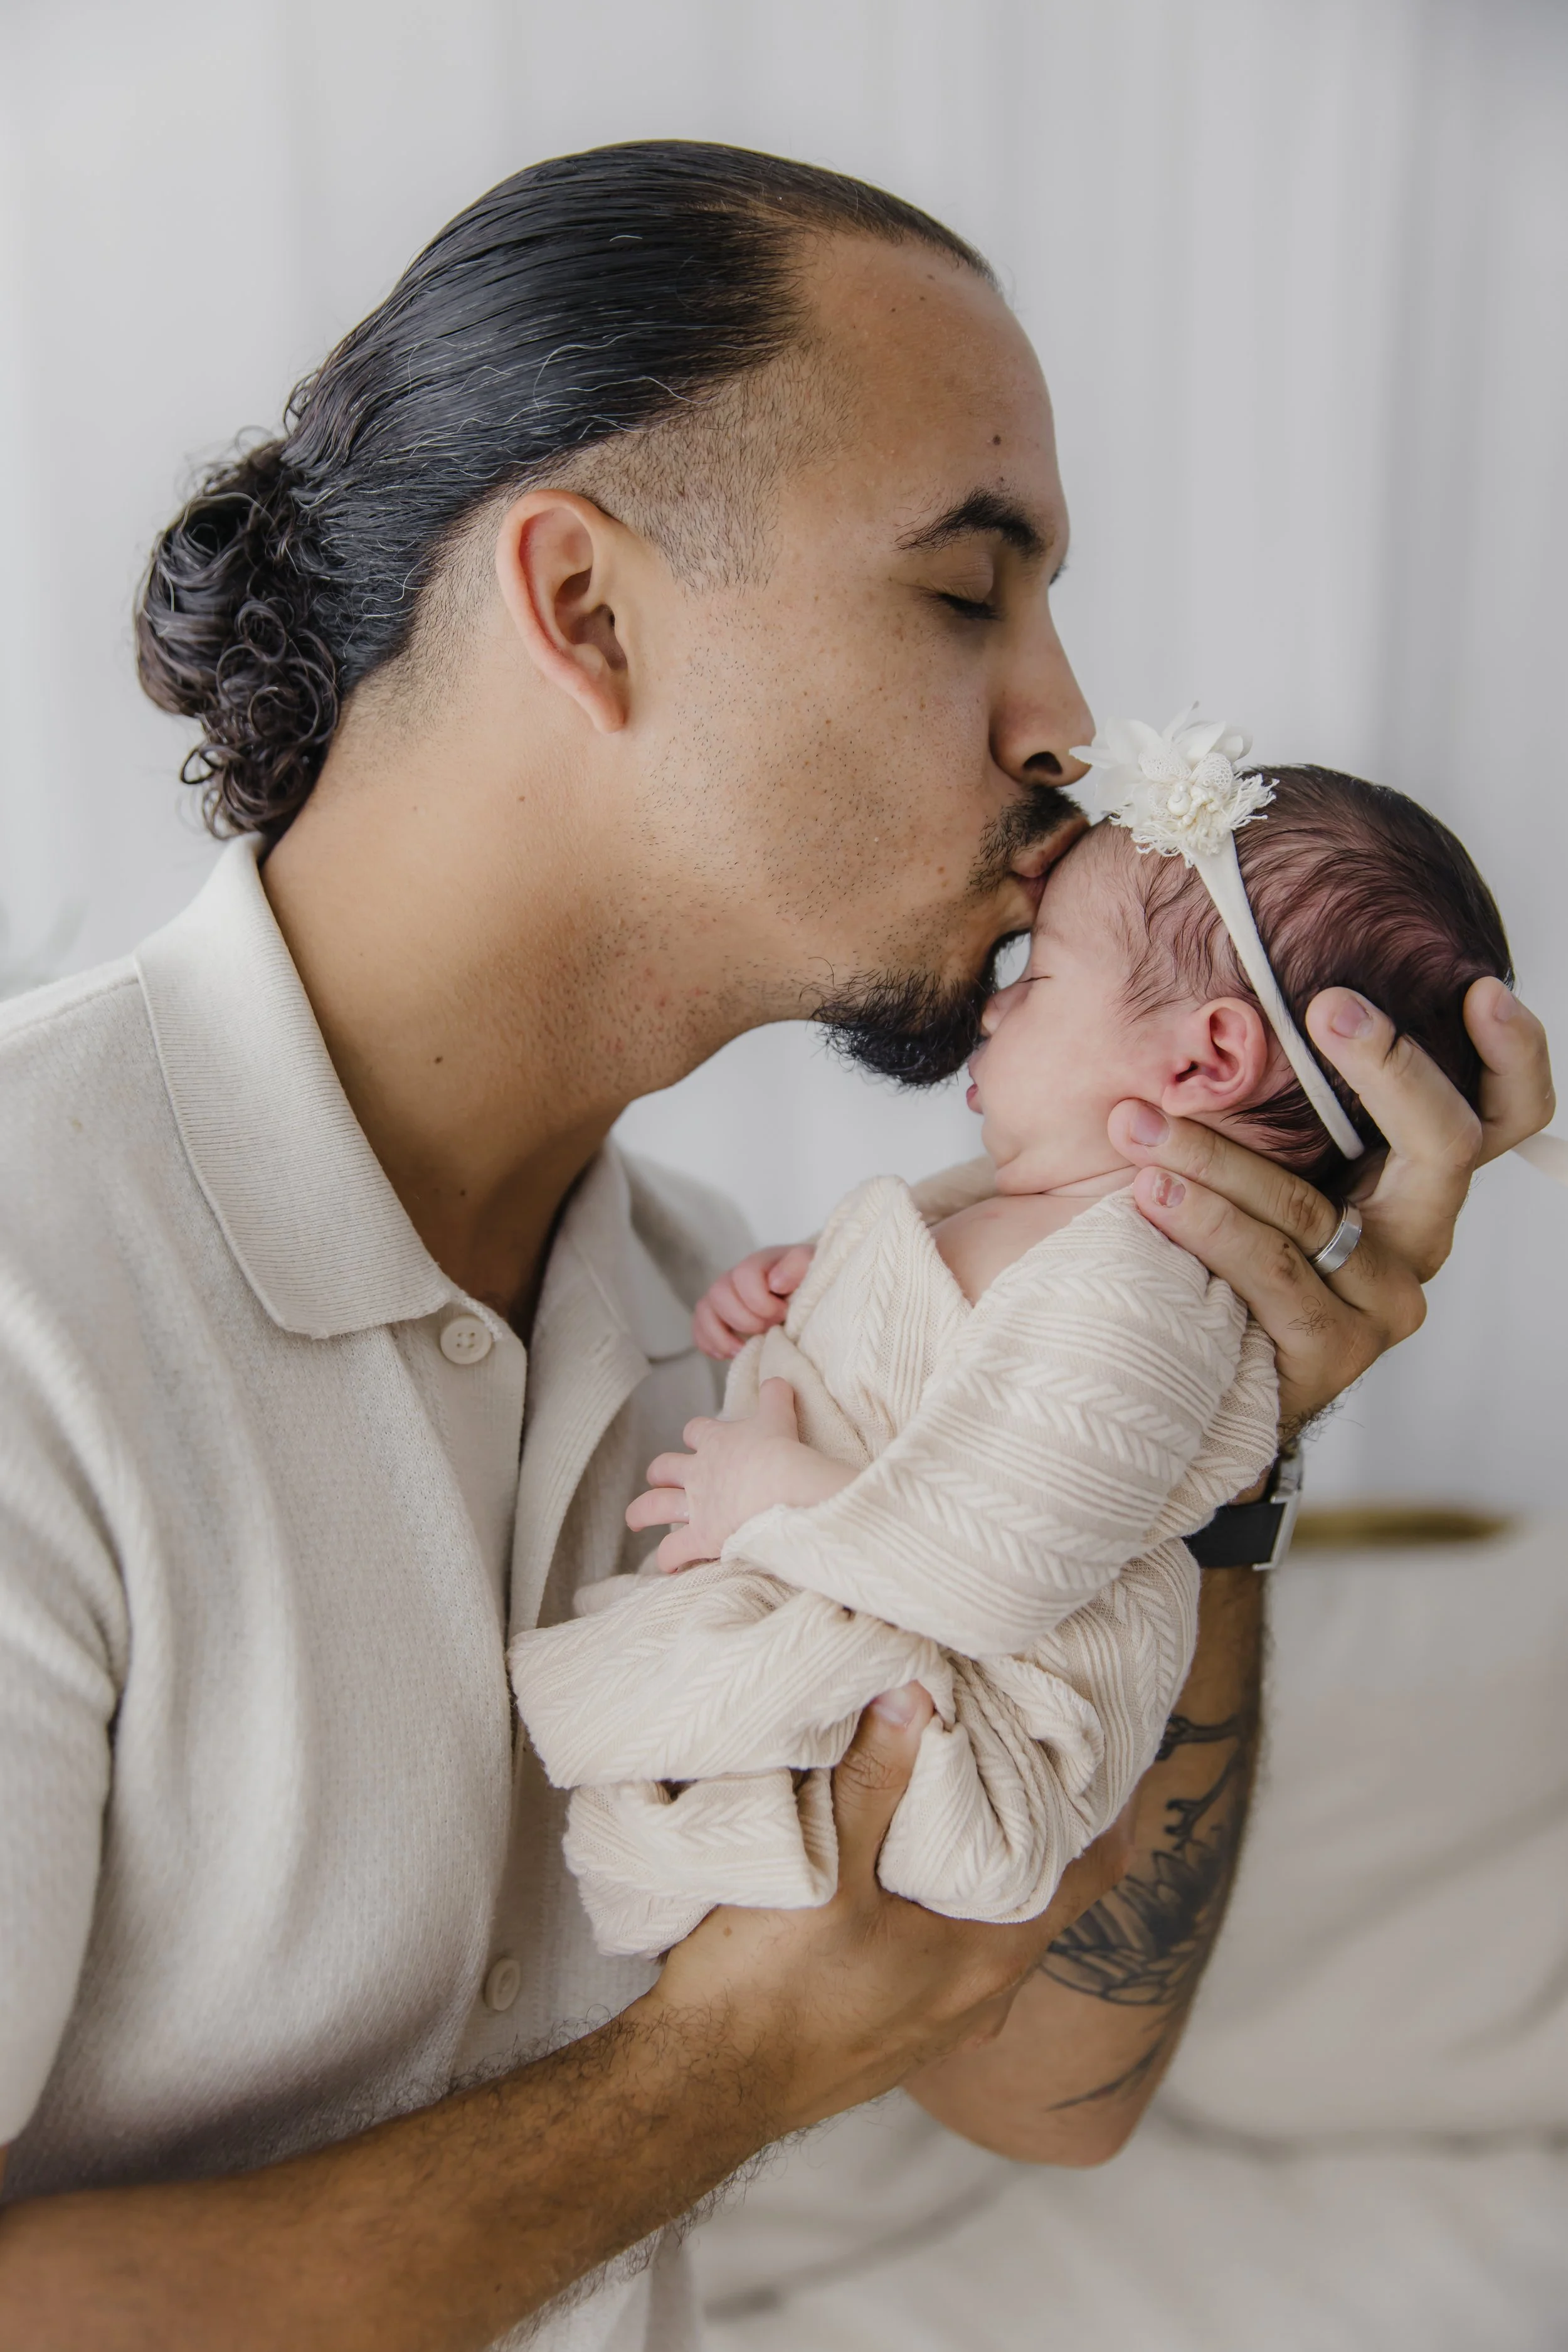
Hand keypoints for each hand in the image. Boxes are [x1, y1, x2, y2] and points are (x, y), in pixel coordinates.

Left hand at [625, 1378, 852, 1569]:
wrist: (784, 1486)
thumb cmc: (783, 1451)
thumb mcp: (779, 1416)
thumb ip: (775, 1397)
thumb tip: (777, 1380)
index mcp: (717, 1442)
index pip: (696, 1431)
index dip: (696, 1435)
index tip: (700, 1440)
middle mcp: (699, 1472)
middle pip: (665, 1466)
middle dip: (659, 1472)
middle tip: (659, 1478)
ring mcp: (696, 1505)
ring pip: (655, 1506)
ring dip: (641, 1512)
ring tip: (633, 1519)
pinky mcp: (701, 1536)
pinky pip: (674, 1551)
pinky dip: (668, 1559)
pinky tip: (668, 1566)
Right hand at [647, 1685, 1132, 2137]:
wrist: (700, 2091)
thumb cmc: (766, 1990)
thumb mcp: (825, 1868)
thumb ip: (874, 1777)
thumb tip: (916, 1689)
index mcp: (994, 1955)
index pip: (1094, 1869)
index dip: (1105, 1803)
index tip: (1097, 1741)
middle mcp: (986, 1995)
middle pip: (1045, 1890)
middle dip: (1037, 1819)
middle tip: (1021, 1739)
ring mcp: (944, 2020)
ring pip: (993, 1922)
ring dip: (986, 1862)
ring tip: (962, 1787)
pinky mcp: (899, 2028)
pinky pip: (950, 1949)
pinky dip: (945, 1900)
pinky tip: (901, 1866)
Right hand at [692, 1243, 813, 1358]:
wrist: (804, 1294)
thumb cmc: (809, 1282)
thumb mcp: (812, 1267)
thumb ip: (798, 1265)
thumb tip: (775, 1282)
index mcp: (758, 1263)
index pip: (744, 1275)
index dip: (761, 1301)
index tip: (784, 1313)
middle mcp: (735, 1278)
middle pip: (720, 1294)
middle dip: (745, 1319)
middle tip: (770, 1329)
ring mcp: (723, 1298)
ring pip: (704, 1311)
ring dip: (722, 1335)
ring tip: (744, 1349)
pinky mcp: (717, 1318)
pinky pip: (699, 1329)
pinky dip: (709, 1344)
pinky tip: (728, 1354)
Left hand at [1107, 976, 1554, 1431]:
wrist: (1190, 1380)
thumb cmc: (1221, 1245)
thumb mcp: (1265, 1158)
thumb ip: (1280, 1100)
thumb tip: (1229, 1000)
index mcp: (1415, 1182)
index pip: (1504, 1115)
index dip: (1513, 1056)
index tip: (1479, 991)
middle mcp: (1416, 1238)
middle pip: (1445, 1145)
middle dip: (1389, 1067)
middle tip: (1327, 1008)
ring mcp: (1382, 1300)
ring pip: (1310, 1209)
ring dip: (1216, 1156)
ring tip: (1139, 1123)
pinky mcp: (1334, 1350)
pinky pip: (1271, 1273)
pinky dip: (1206, 1227)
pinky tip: (1150, 1197)